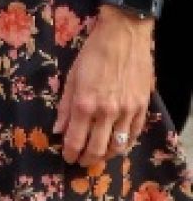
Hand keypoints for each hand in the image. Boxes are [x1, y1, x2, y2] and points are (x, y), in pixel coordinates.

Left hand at [54, 5, 154, 166]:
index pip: (76, 140)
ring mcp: (127, 112)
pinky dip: (125, 145)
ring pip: (118, 146)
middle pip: (98, 149)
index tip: (67, 158)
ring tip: (97, 157)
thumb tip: (58, 130)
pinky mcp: (142, 108)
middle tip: (81, 162)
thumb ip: (65, 106)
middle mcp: (107, 112)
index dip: (70, 153)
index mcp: (85, 104)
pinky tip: (117, 146)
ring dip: (106, 156)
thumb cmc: (92, 54)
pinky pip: (134, 135)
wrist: (123, 38)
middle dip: (87, 159)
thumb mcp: (71, 77)